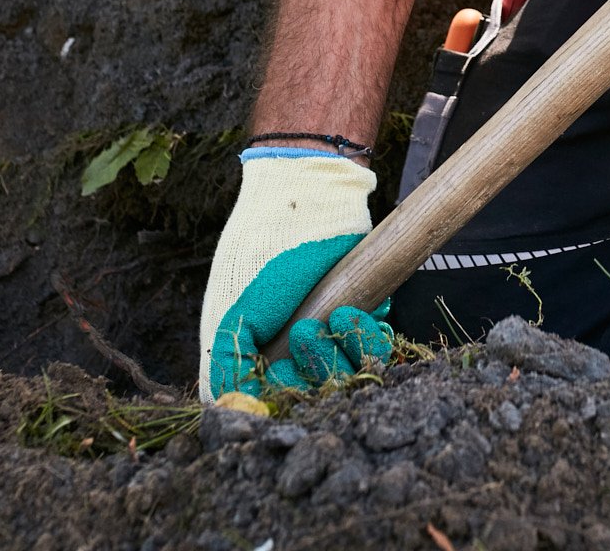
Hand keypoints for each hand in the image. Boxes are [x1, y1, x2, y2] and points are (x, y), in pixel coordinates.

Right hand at [198, 151, 391, 401]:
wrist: (308, 200)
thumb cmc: (263, 254)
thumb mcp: (235, 312)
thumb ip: (229, 364)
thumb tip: (235, 409)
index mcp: (260, 353)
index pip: (279, 402)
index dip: (289, 395)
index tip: (288, 373)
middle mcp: (297, 348)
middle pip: (323, 391)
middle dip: (323, 368)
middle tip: (313, 329)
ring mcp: (331, 330)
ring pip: (356, 371)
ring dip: (354, 350)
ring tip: (344, 315)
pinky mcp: (363, 312)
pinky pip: (380, 343)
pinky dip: (375, 332)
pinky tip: (363, 307)